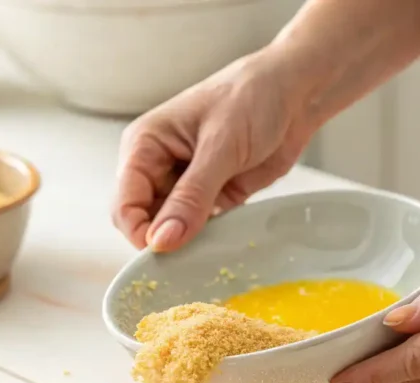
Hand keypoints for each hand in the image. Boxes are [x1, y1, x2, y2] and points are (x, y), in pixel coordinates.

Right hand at [112, 51, 313, 251]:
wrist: (296, 92)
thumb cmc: (252, 97)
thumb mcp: (220, 147)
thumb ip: (191, 197)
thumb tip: (162, 239)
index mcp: (144, 145)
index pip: (124, 203)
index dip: (140, 231)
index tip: (165, 251)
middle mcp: (158, 166)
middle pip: (143, 221)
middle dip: (163, 240)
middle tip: (191, 253)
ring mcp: (184, 184)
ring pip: (170, 229)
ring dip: (188, 242)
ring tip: (212, 241)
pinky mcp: (211, 197)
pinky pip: (199, 229)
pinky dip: (209, 238)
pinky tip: (224, 236)